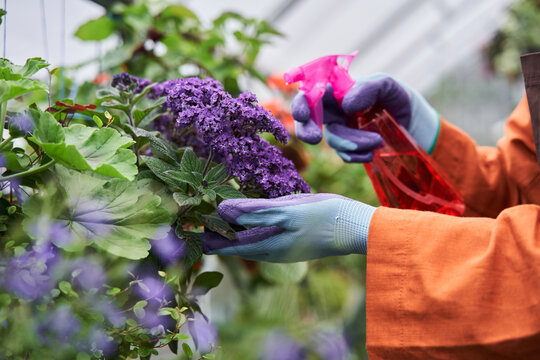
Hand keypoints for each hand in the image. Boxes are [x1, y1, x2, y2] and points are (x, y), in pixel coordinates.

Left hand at [201, 193, 374, 262]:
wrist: (354, 226)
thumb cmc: (322, 217)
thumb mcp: (286, 211)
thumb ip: (253, 211)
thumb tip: (221, 209)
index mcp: (265, 246)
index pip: (224, 245)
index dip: (205, 234)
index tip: (188, 221)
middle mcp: (268, 250)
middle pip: (232, 243)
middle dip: (214, 230)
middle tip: (196, 212)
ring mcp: (279, 245)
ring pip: (244, 238)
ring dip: (228, 227)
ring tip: (213, 211)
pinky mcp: (288, 238)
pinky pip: (259, 234)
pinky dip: (246, 225)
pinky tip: (243, 215)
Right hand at [292, 74, 439, 160]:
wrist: (413, 122)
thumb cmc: (395, 97)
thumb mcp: (386, 86)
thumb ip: (367, 88)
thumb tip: (345, 104)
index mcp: (336, 90)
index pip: (310, 93)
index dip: (301, 103)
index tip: (303, 114)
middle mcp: (333, 111)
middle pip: (307, 120)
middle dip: (306, 130)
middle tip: (315, 138)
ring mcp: (340, 131)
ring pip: (333, 139)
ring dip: (353, 142)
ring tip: (378, 140)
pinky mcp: (349, 148)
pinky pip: (345, 155)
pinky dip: (358, 155)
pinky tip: (373, 153)